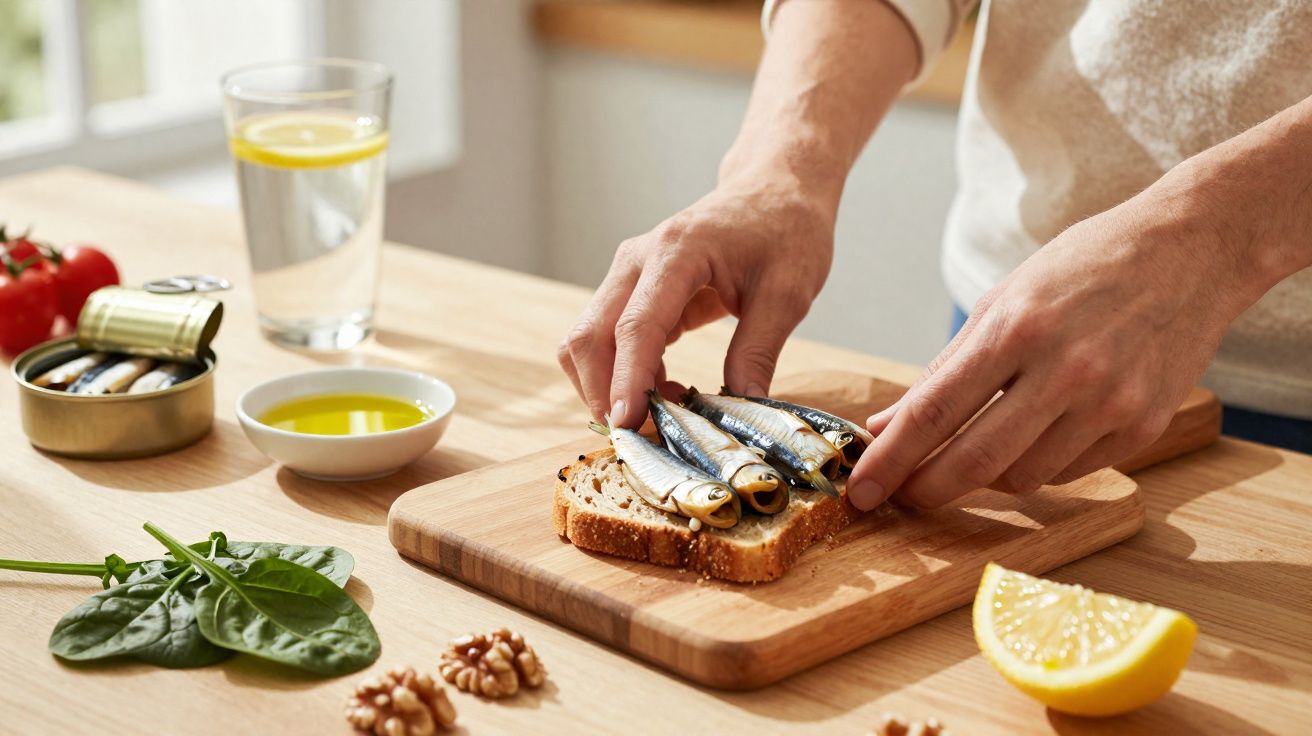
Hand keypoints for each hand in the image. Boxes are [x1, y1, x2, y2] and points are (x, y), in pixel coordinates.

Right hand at [558, 182, 834, 426]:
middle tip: (642, 437)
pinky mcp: (633, 291)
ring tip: (664, 414)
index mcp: (677, 252)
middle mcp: (637, 260)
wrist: (775, 188)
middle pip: (590, 336)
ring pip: (587, 341)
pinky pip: (607, 340)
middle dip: (603, 394)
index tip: (627, 426)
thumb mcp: (788, 293)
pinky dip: (623, 375)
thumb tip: (740, 411)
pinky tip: (666, 392)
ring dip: (609, 387)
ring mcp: (628, 274)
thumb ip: (758, 351)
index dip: (627, 381)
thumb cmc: (787, 230)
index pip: (637, 326)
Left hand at [847, 194, 1245, 509]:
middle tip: (900, 495)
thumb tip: (888, 424)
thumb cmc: (1085, 267)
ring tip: (977, 446)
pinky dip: (1039, 464)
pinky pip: (1069, 472)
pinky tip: (1037, 432)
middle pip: (974, 462)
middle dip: (925, 489)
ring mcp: (1110, 404)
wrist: (1193, 250)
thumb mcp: (1004, 299)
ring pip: (1022, 478)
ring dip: (986, 475)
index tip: (860, 489)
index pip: (934, 412)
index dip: (890, 459)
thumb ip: (945, 369)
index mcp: (1017, 328)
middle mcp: (1066, 371)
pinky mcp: (1144, 428)